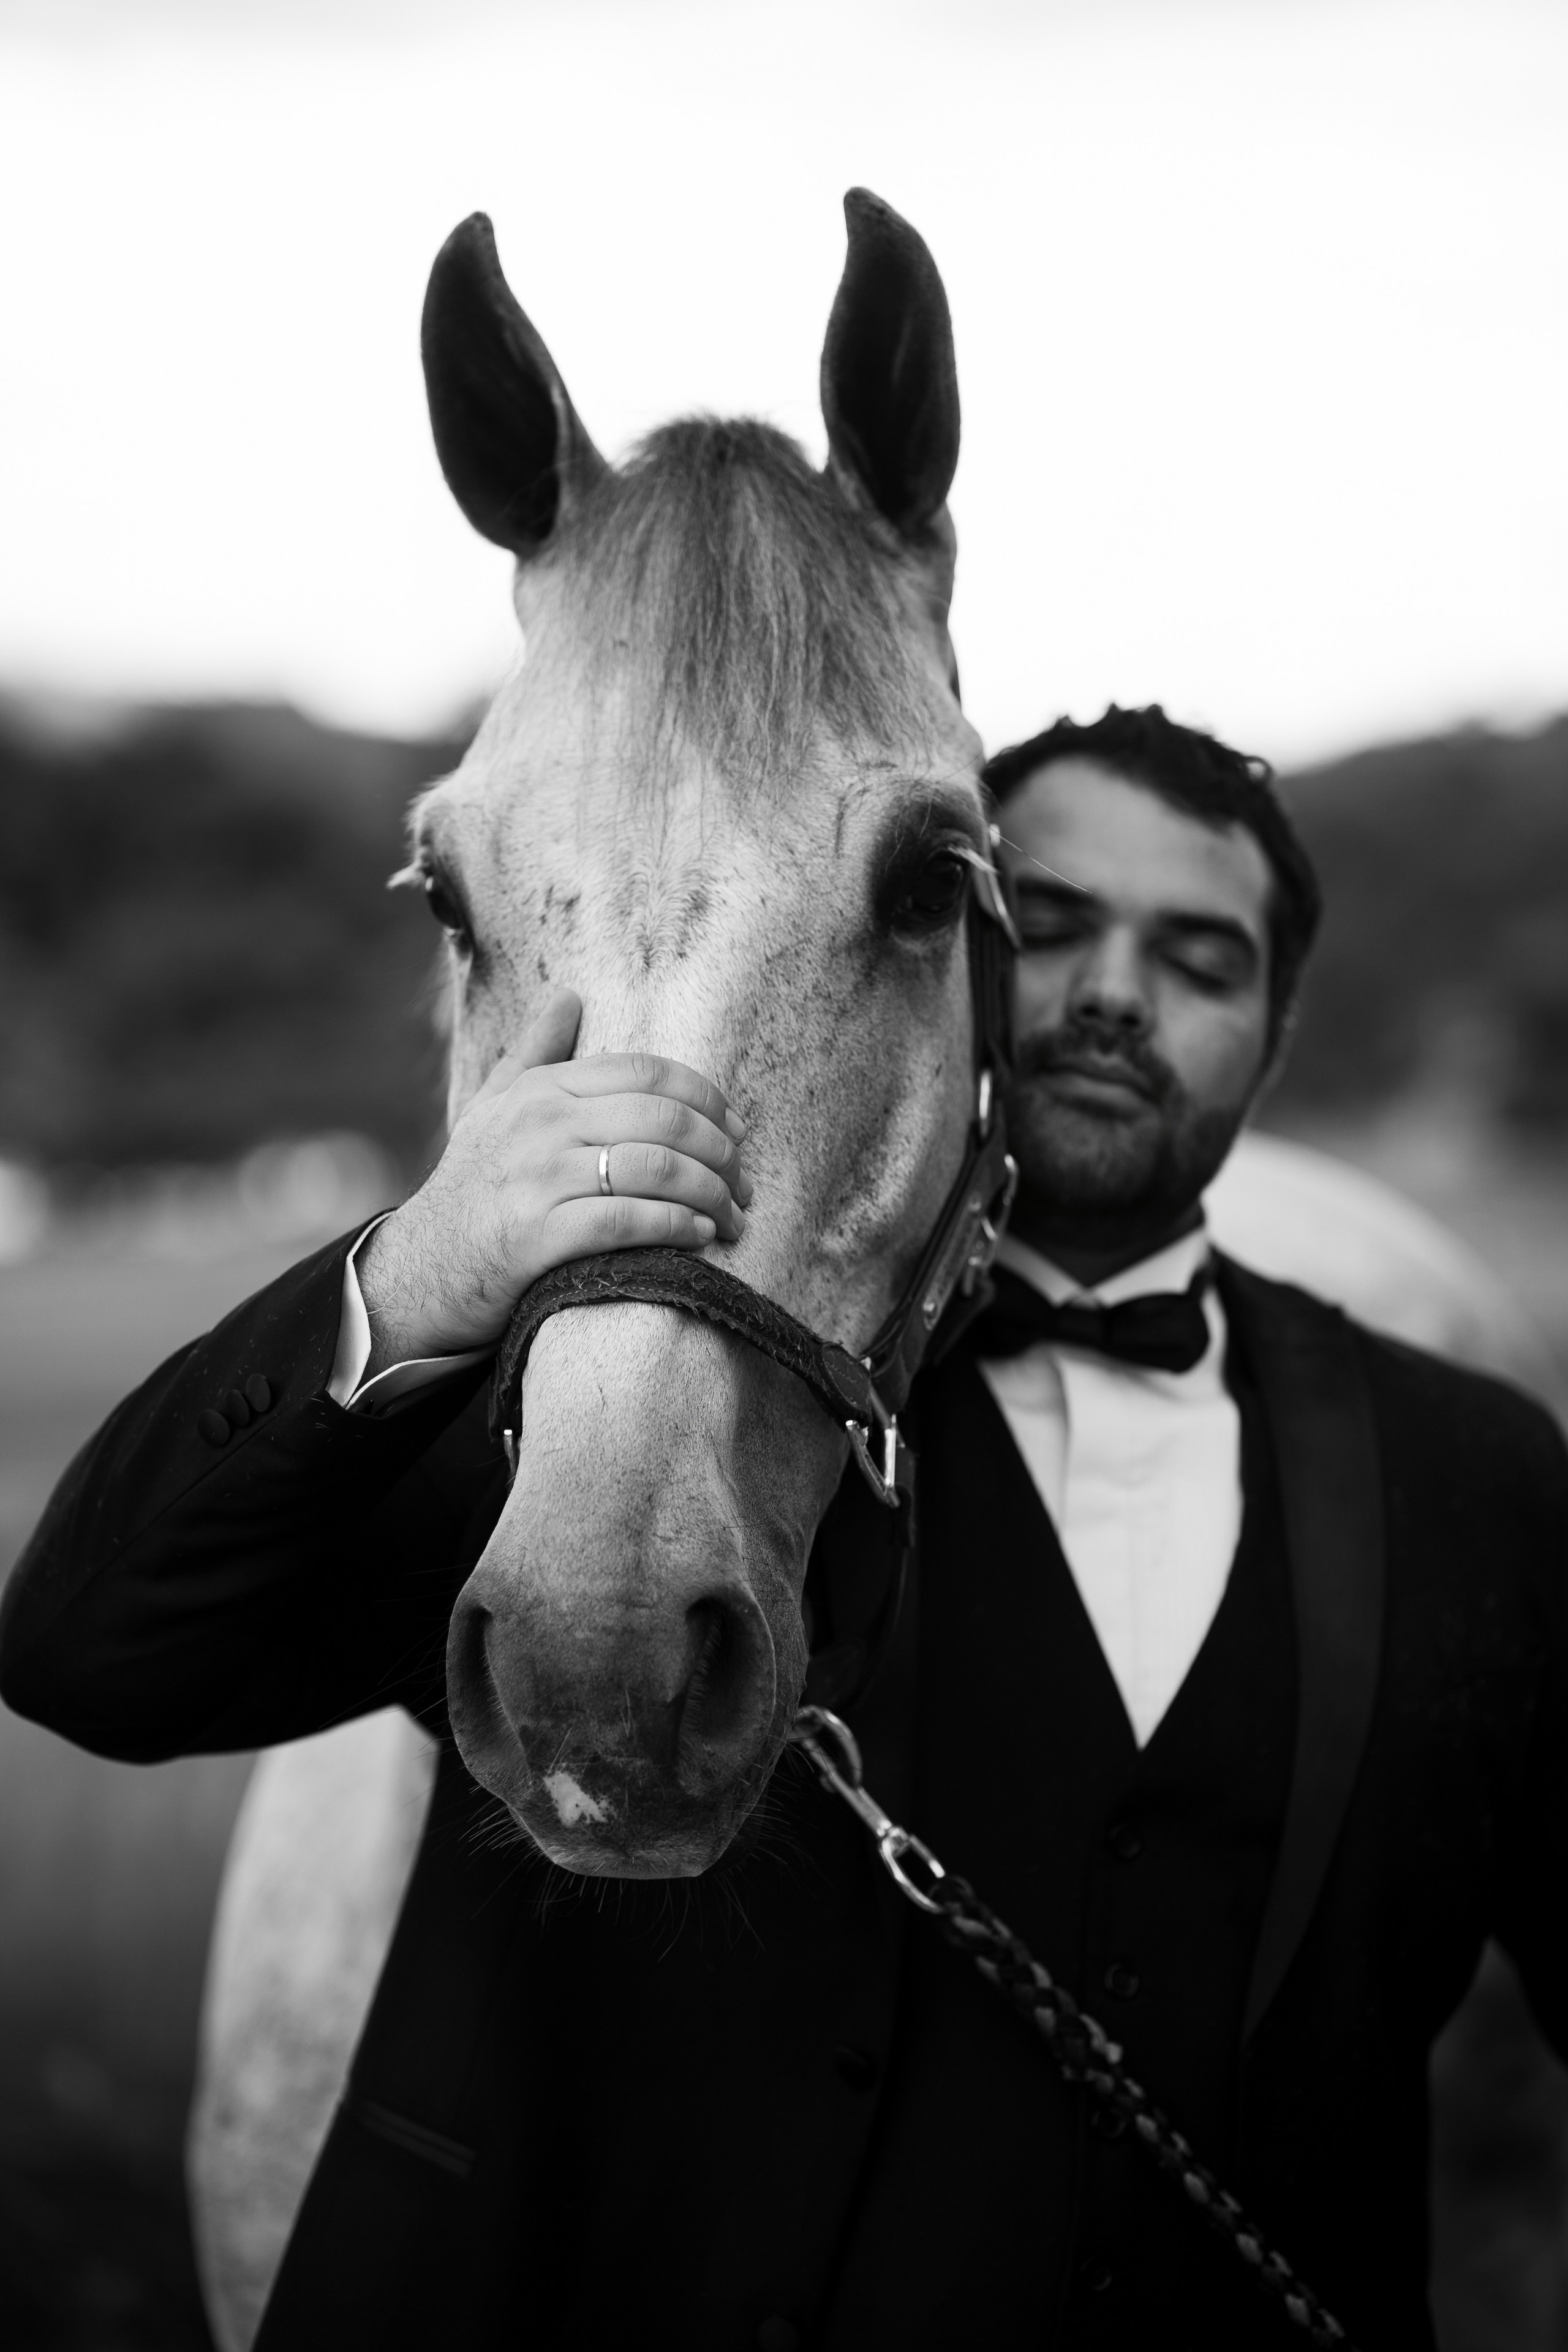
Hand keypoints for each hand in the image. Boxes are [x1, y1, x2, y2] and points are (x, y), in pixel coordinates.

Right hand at [356, 989, 750, 1374]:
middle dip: (721, 1152)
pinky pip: (629, 1221)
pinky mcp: (539, 1236)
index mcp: (541, 1089)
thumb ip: (536, 1051)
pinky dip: (677, 1228)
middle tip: (744, 1183)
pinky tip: (700, 1236)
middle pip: (663, 1119)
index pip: (646, 1073)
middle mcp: (541, 1125)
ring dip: (711, 1195)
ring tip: (733, 1217)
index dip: (706, 1098)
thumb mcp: (493, 1108)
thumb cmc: (470, 1188)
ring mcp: (539, 1179)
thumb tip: (568, 997)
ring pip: (656, 1169)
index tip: (736, 1129)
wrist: (420, 1271)